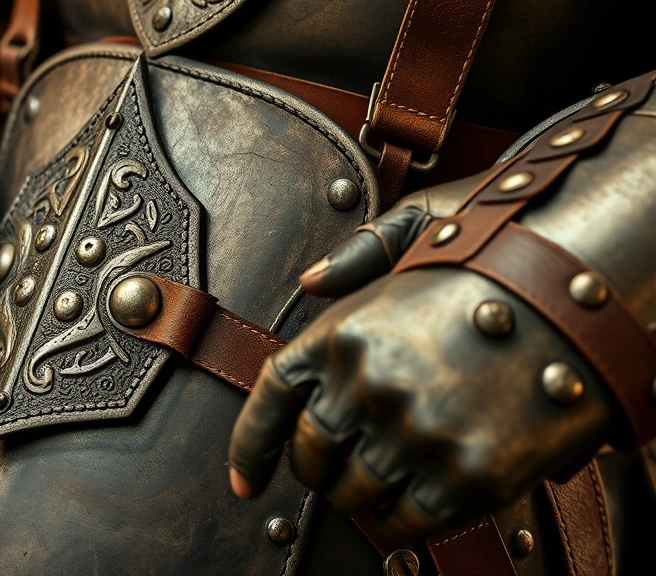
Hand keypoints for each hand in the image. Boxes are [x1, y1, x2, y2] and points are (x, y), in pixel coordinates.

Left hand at [227, 180, 618, 542]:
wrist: (592, 286)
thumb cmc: (507, 253)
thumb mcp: (421, 225)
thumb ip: (357, 255)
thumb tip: (309, 281)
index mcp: (343, 331)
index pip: (269, 401)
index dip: (249, 448)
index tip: (244, 480)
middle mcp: (366, 387)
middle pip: (309, 455)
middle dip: (315, 468)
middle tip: (334, 468)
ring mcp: (414, 435)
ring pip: (352, 495)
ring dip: (356, 496)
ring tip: (378, 480)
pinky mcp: (466, 477)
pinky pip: (403, 523)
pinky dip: (396, 523)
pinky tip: (408, 503)